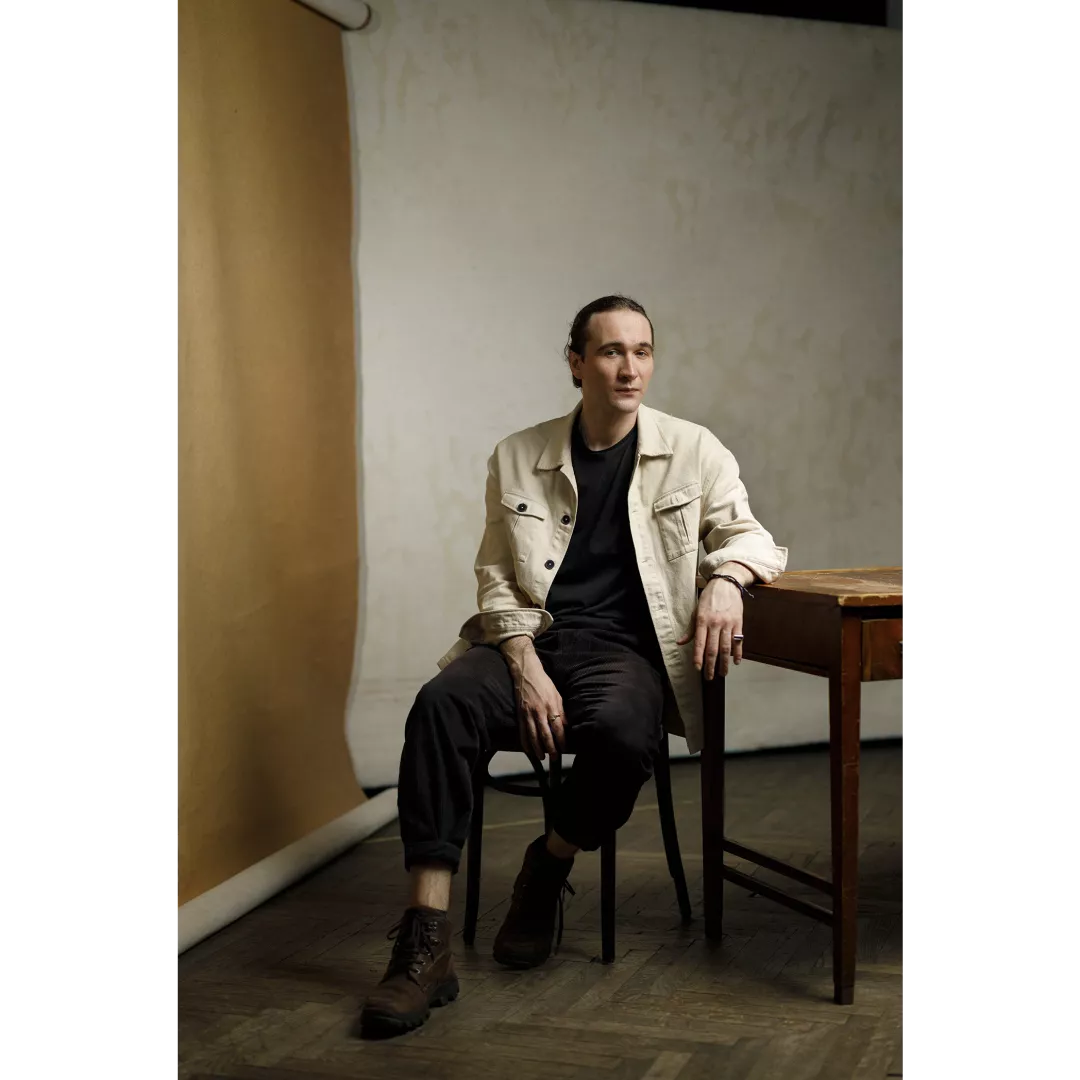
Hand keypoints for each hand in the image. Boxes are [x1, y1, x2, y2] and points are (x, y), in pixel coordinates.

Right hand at [500, 637, 565, 759]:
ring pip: (533, 735)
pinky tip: (528, 750)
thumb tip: (566, 725)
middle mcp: (539, 711)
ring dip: (538, 748)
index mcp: (551, 706)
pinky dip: (525, 742)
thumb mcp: (557, 695)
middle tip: (554, 758)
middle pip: (545, 734)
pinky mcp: (520, 714)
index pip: (557, 727)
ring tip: (542, 757)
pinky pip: (522, 731)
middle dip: (550, 748)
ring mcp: (528, 713)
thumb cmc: (544, 683)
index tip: (564, 748)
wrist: (526, 673)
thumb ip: (561, 711)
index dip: (561, 739)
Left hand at [677, 577, 743, 679]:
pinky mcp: (738, 623)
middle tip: (710, 677)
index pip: (699, 643)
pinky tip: (736, 662)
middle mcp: (715, 623)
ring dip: (724, 663)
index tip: (697, 668)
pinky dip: (738, 653)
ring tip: (723, 673)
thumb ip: (690, 629)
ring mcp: (728, 624)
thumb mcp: (696, 611)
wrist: (726, 584)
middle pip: (713, 649)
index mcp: (702, 621)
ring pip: (726, 648)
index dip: (698, 657)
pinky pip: (738, 641)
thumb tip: (680, 643)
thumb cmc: (708, 598)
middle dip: (711, 665)